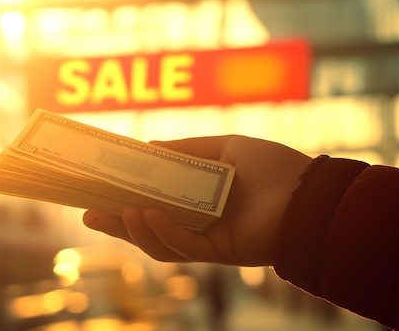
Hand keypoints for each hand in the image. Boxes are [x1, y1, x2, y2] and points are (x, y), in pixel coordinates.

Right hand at [83, 135, 311, 265]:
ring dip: (136, 230)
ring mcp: (207, 239)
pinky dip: (165, 233)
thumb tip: (148, 147)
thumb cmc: (272, 166)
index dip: (125, 197)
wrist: (310, 192)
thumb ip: (188, 150)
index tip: (99, 188)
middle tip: (88, 214)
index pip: (153, 202)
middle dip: (116, 223)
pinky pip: (185, 248)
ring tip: (118, 212)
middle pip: (149, 227)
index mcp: (197, 198)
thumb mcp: (225, 146)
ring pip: (160, 244)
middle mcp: (198, 221)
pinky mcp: (219, 253)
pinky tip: (148, 216)